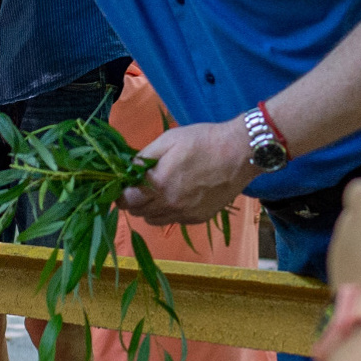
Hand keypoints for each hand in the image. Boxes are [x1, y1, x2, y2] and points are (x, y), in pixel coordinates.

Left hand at [125, 117, 256, 227]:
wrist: (240, 153)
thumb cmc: (202, 141)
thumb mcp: (168, 139)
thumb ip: (143, 157)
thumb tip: (126, 170)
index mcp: (158, 184)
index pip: (126, 200)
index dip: (120, 193)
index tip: (123, 184)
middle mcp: (170, 205)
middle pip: (138, 213)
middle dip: (133, 201)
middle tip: (139, 186)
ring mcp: (185, 214)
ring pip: (154, 220)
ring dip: (150, 209)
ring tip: (158, 191)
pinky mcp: (199, 218)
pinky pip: (174, 221)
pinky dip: (169, 212)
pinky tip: (177, 196)